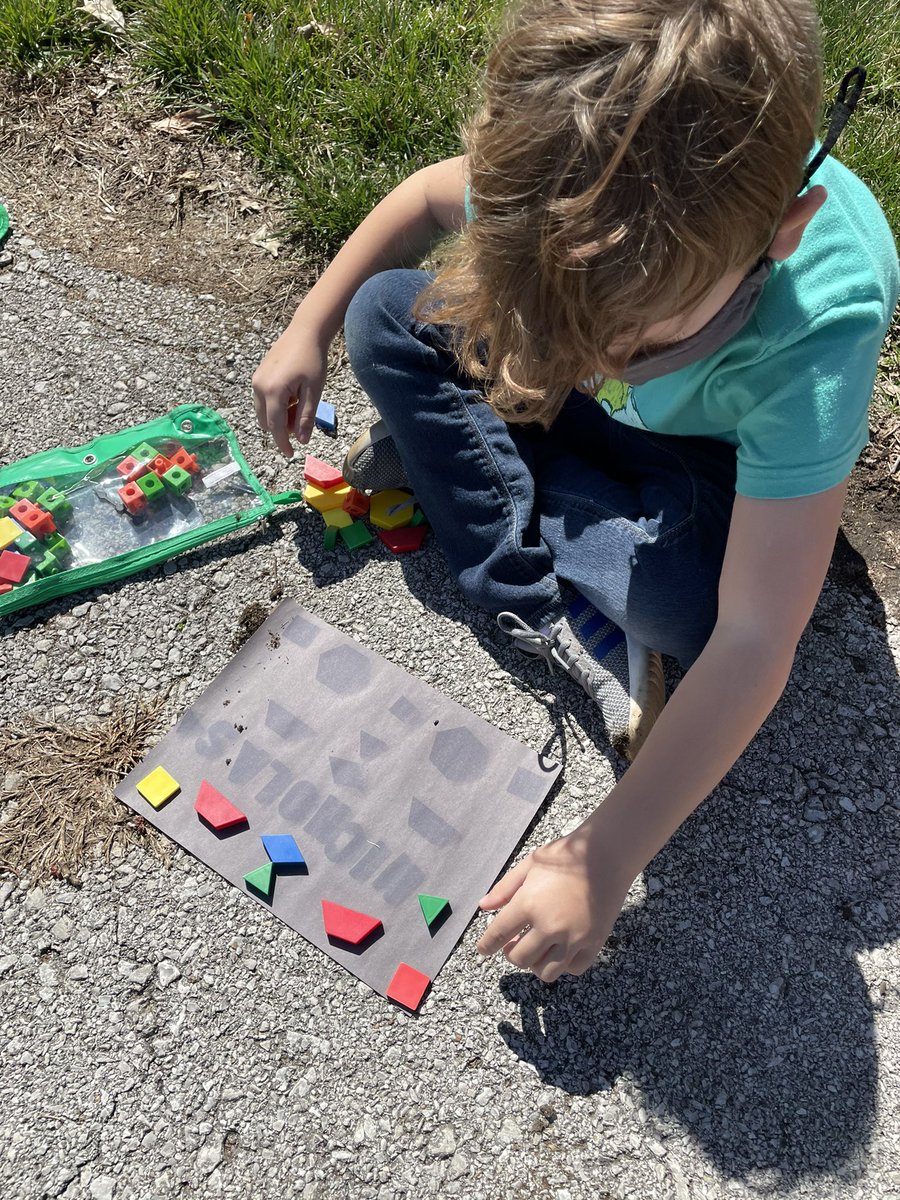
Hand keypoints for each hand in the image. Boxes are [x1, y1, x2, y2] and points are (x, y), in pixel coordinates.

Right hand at [252, 325, 328, 456]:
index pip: (275, 426)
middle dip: (282, 429)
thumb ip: (306, 417)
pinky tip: (292, 395)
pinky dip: (275, 406)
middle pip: (266, 422)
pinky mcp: (257, 376)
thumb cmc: (313, 360)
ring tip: (298, 404)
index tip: (291, 455)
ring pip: (263, 412)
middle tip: (302, 421)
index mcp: (273, 391)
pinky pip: (263, 400)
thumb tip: (302, 441)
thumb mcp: (314, 391)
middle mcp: (259, 387)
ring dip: (279, 417)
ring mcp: (256, 380)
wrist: (305, 332)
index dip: (283, 443)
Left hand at [476, 829, 628, 982]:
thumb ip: (505, 888)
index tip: (483, 949)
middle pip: (520, 958)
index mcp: (529, 904)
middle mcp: (550, 926)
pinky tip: (560, 949)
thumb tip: (484, 906)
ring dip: (535, 964)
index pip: (498, 934)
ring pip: (546, 972)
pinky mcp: (595, 942)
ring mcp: (574, 938)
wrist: (607, 854)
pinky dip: (563, 964)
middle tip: (513, 943)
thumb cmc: (565, 855)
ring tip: (536, 948)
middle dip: (510, 953)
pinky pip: (573, 968)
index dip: (486, 945)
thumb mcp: (530, 864)